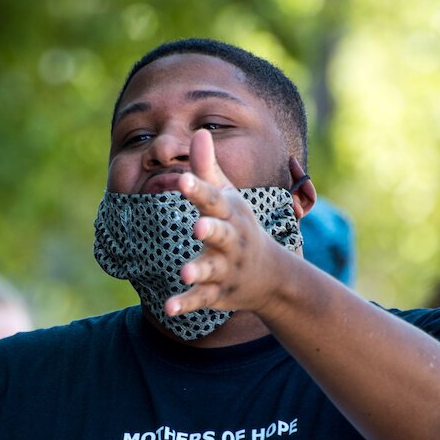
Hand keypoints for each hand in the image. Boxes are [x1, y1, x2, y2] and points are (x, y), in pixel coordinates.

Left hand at [164, 129, 290, 319]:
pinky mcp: (217, 293)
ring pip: (212, 269)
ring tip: (184, 273)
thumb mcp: (228, 197)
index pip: (214, 200)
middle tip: (197, 227)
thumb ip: (208, 168)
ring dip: (199, 271)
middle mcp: (231, 241)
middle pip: (221, 234)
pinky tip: (168, 308)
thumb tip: (198, 131)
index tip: (183, 179)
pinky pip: (201, 299)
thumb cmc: (240, 226)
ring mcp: (226, 269)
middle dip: (211, 230)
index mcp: (231, 214)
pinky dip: (186, 304)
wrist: (271, 276)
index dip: (199, 189)